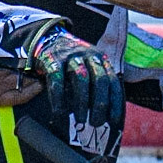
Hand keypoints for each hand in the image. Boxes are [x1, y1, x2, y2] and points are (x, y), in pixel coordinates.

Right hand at [20, 25, 123, 157]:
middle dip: (100, 104)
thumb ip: (98, 85)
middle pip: (99, 80)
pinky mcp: (52, 59)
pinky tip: (59, 114)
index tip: (113, 121)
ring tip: (81, 122)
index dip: (115, 102)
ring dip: (82, 102)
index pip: (113, 82)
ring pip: (81, 78)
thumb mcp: (89, 68)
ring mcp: (70, 56)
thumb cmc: (71, 63)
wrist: (48, 38)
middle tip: (96, 124)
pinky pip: (57, 80)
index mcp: (101, 60)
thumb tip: (108, 117)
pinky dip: (59, 99)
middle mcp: (89, 55)